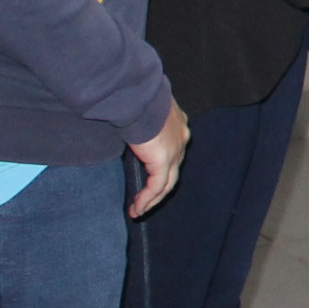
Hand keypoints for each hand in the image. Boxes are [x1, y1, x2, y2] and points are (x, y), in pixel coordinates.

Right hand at [128, 102, 189, 217]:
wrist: (137, 95)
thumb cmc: (135, 96)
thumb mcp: (141, 108)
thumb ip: (141, 120)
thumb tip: (127, 122)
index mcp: (177, 124)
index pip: (173, 151)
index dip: (162, 167)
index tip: (149, 178)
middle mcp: (180, 138)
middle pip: (172, 171)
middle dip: (158, 190)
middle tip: (144, 203)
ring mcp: (176, 151)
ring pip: (166, 184)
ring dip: (151, 200)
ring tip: (138, 211)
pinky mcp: (164, 161)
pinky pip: (156, 187)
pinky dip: (146, 200)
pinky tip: (136, 210)